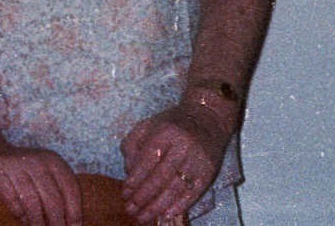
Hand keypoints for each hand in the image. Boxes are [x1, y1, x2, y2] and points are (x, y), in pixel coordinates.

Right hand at [0, 145, 83, 225]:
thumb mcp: (46, 175)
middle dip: (57, 222)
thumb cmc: (25, 173)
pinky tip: (22, 219)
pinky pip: (12, 200)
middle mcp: (37, 160)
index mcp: (54, 161)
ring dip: (37, 222)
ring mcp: (16, 165)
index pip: (70, 189)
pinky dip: (19, 214)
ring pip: (32, 202)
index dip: (74, 212)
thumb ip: (59, 194)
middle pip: (52, 198)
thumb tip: (74, 224)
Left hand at [120, 101, 231, 224]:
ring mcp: (198, 160)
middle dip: (144, 196)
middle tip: (131, 209)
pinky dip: (179, 206)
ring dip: (157, 206)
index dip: (136, 179)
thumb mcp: (148, 125)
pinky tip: (165, 215)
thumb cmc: (171, 124)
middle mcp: (183, 146)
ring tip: (143, 217)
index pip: (148, 159)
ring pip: (176, 188)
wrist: (208, 118)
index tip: (125, 193)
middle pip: (161, 176)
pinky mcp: (209, 172)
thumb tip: (128, 172)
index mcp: (166, 132)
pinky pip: (193, 193)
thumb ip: (132, 144)